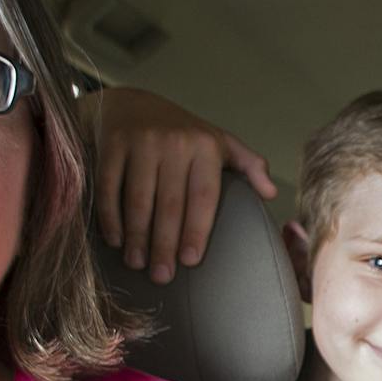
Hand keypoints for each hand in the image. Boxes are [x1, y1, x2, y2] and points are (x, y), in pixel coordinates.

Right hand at [82, 86, 277, 280]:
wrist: (132, 104)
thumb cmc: (182, 133)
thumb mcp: (219, 142)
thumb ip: (248, 166)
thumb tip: (271, 193)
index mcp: (205, 147)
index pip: (203, 197)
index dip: (197, 231)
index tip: (190, 261)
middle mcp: (175, 142)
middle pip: (170, 204)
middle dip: (164, 244)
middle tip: (162, 276)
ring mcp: (142, 142)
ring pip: (139, 199)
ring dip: (137, 236)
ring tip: (137, 264)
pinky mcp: (113, 145)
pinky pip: (110, 188)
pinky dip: (110, 217)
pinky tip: (115, 241)